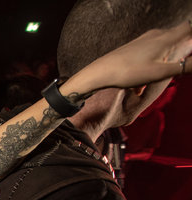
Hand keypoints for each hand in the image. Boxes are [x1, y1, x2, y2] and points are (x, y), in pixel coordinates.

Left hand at [71, 20, 191, 93]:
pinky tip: (137, 88)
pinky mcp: (134, 48)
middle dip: (179, 54)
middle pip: (177, 39)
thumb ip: (184, 67)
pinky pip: (148, 58)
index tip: (189, 50)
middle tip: (177, 68)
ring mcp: (143, 41)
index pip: (188, 28)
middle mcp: (155, 35)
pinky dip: (148, 71)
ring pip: (161, 51)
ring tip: (145, 85)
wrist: (99, 73)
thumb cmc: (129, 72)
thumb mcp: (160, 73)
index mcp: (165, 39)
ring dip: (161, 67)